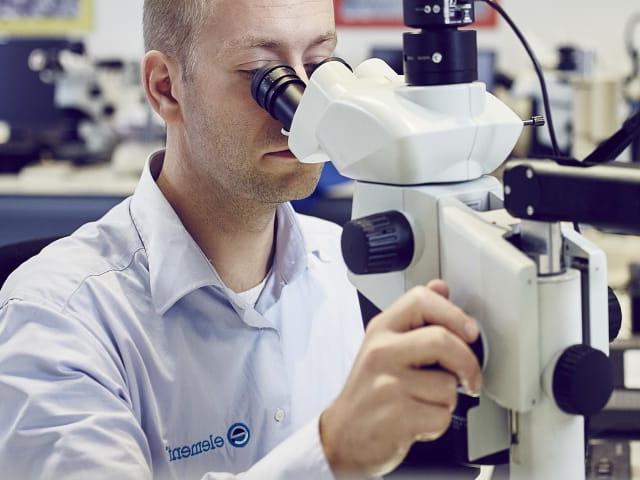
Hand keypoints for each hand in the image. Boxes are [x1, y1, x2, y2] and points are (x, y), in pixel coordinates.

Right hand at [320, 280, 481, 476]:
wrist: (343, 436)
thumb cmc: (368, 391)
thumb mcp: (384, 345)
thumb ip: (415, 318)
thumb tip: (441, 287)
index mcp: (381, 329)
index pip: (421, 300)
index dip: (454, 313)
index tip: (469, 332)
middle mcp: (381, 351)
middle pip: (443, 341)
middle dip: (467, 363)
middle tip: (468, 377)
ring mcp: (387, 383)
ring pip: (448, 385)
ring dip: (446, 400)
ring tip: (423, 401)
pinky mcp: (396, 416)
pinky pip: (442, 416)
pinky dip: (437, 424)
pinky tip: (418, 420)